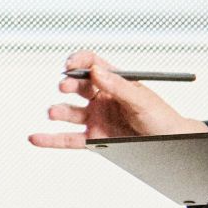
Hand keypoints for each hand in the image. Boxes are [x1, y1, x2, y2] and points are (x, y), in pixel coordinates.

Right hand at [28, 48, 203, 149]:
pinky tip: (36, 138)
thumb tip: (96, 70)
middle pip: (77, 86)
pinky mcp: (94, 139)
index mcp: (115, 82)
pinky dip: (51, 140)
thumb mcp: (142, 100)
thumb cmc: (162, 118)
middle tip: (66, 87)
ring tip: (53, 112)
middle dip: (68, 84)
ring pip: (69, 112)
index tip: (70, 64)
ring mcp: (96, 119)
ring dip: (58, 110)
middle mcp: (102, 98)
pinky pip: (69, 139)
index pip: (92, 64)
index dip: (79, 61)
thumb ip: (118, 86)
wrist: (171, 146)